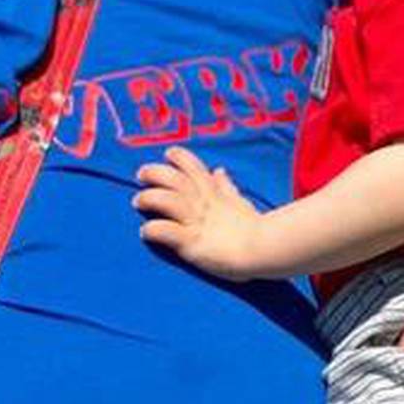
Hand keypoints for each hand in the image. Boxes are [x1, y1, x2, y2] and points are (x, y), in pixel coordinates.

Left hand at [134, 146, 262, 278]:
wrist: (264, 251)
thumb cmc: (254, 230)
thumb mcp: (240, 202)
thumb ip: (226, 187)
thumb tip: (219, 171)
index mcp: (215, 194)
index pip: (194, 167)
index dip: (179, 157)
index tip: (168, 153)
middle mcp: (204, 204)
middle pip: (175, 179)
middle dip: (156, 172)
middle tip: (140, 173)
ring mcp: (197, 222)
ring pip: (168, 201)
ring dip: (150, 198)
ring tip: (138, 201)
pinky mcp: (192, 243)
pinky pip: (167, 232)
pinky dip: (153, 230)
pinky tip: (145, 232)